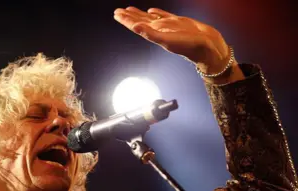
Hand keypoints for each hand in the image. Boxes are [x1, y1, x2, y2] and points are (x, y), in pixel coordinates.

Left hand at [114, 7, 243, 82]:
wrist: (208, 47)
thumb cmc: (188, 46)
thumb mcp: (167, 40)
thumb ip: (150, 34)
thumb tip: (134, 27)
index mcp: (154, 34)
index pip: (136, 25)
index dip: (126, 20)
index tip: (116, 14)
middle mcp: (159, 30)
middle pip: (139, 21)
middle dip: (128, 16)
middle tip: (117, 11)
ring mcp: (168, 26)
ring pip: (150, 18)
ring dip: (139, 14)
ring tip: (129, 10)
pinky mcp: (178, 22)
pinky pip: (164, 15)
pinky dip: (156, 12)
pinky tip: (151, 11)